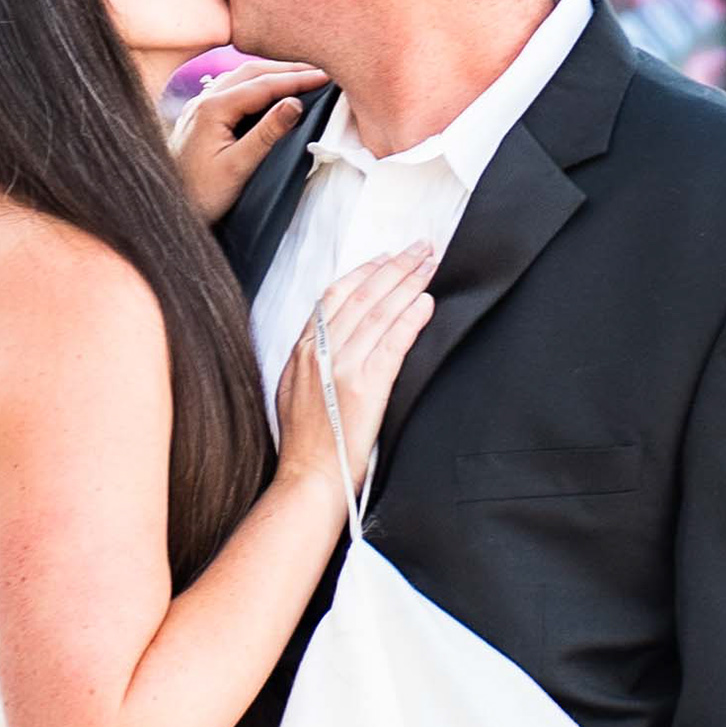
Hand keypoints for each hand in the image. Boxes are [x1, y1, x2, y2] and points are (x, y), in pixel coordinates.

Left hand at [169, 59, 321, 225]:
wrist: (165, 210)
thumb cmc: (199, 195)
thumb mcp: (237, 167)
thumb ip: (266, 134)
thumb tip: (294, 104)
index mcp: (213, 109)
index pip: (263, 84)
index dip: (296, 79)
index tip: (324, 76)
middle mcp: (203, 101)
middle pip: (251, 72)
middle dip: (287, 69)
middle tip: (319, 70)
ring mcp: (198, 107)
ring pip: (240, 78)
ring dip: (271, 73)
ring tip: (299, 75)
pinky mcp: (198, 117)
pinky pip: (230, 89)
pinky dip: (255, 84)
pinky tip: (266, 90)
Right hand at [272, 243, 436, 506]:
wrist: (309, 479)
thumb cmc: (306, 445)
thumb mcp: (295, 391)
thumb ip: (312, 361)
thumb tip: (332, 340)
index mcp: (302, 352)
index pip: (335, 296)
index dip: (364, 272)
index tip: (386, 257)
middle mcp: (320, 353)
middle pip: (361, 295)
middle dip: (394, 267)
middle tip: (421, 247)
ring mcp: (342, 368)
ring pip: (378, 312)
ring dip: (408, 283)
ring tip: (430, 264)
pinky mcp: (365, 387)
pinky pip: (392, 342)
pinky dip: (410, 319)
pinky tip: (426, 303)